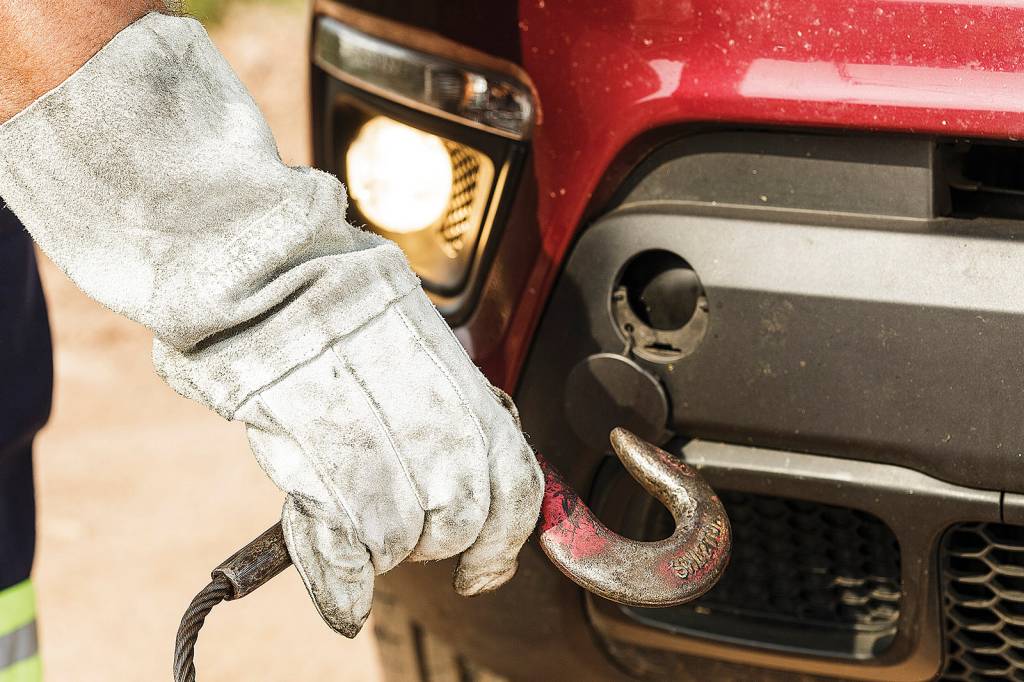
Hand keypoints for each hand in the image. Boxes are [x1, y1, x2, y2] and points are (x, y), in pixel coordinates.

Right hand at [235, 288, 543, 636]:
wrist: (262, 265)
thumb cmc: (331, 289)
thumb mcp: (413, 329)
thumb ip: (443, 398)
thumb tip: (466, 457)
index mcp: (459, 377)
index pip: (512, 478)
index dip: (505, 536)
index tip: (486, 565)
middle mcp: (428, 410)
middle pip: (460, 517)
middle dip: (438, 541)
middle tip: (410, 534)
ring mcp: (370, 435)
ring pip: (402, 537)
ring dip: (385, 550)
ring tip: (361, 527)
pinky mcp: (310, 457)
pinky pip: (342, 545)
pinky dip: (342, 582)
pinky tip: (344, 597)